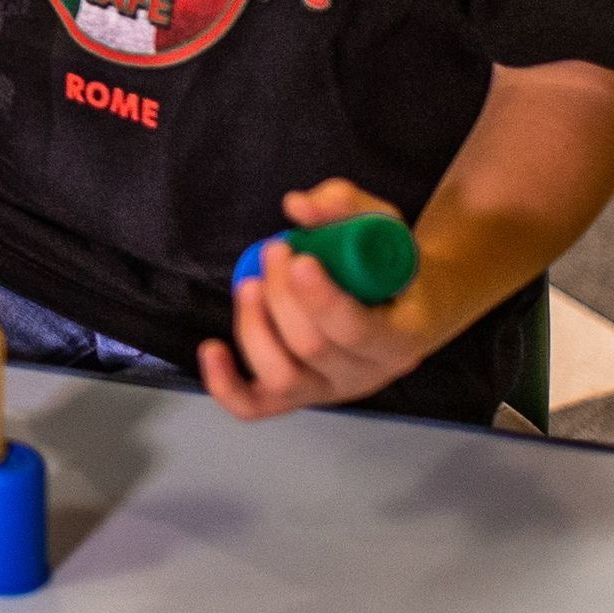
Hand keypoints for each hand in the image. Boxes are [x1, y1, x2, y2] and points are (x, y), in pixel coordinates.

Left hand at [199, 180, 440, 421]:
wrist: (403, 302)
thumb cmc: (387, 262)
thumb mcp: (380, 223)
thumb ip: (344, 206)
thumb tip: (297, 206)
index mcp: (400, 338)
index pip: (357, 332)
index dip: (322, 300)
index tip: (300, 259)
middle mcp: (366, 375)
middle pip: (311, 348)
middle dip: (282, 295)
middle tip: (276, 249)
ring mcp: (328, 390)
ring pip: (281, 376)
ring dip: (254, 326)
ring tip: (250, 283)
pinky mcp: (296, 394)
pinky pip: (256, 406)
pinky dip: (226, 385)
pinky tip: (210, 349)